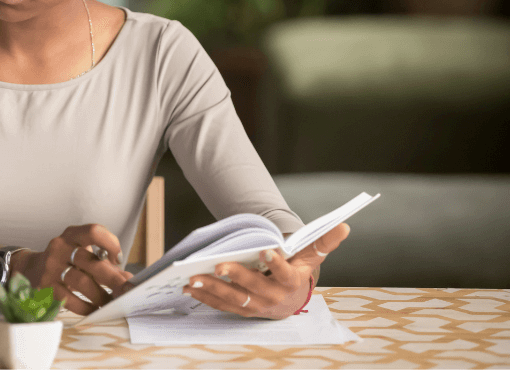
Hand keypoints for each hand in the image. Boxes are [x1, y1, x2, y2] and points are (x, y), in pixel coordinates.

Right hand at [14, 224, 133, 315]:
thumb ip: (104, 263)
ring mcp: (51, 267)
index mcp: (71, 235)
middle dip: (112, 278)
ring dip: (100, 295)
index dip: (110, 244)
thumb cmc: (65, 261)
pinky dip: (85, 306)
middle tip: (125, 290)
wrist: (32, 269)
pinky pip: (69, 299)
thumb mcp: (82, 254)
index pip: (93, 231)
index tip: (118, 259)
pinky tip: (94, 309)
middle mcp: (59, 247)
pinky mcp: (46, 286)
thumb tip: (127, 280)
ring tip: (110, 303)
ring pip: (81, 282)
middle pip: (90, 261)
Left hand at [182, 223, 349, 318]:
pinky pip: (222, 305)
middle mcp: (274, 297)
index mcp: (292, 282)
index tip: (266, 250)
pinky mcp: (242, 310)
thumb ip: (324, 241)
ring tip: (194, 278)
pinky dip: (205, 297)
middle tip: (218, 266)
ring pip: (234, 299)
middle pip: (253, 287)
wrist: (291, 299)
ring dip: (213, 289)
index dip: (277, 263)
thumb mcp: (311, 256)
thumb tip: (344, 225)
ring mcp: (257, 306)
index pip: (285, 273)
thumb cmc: (299, 271)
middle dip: (235, 277)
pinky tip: (190, 288)